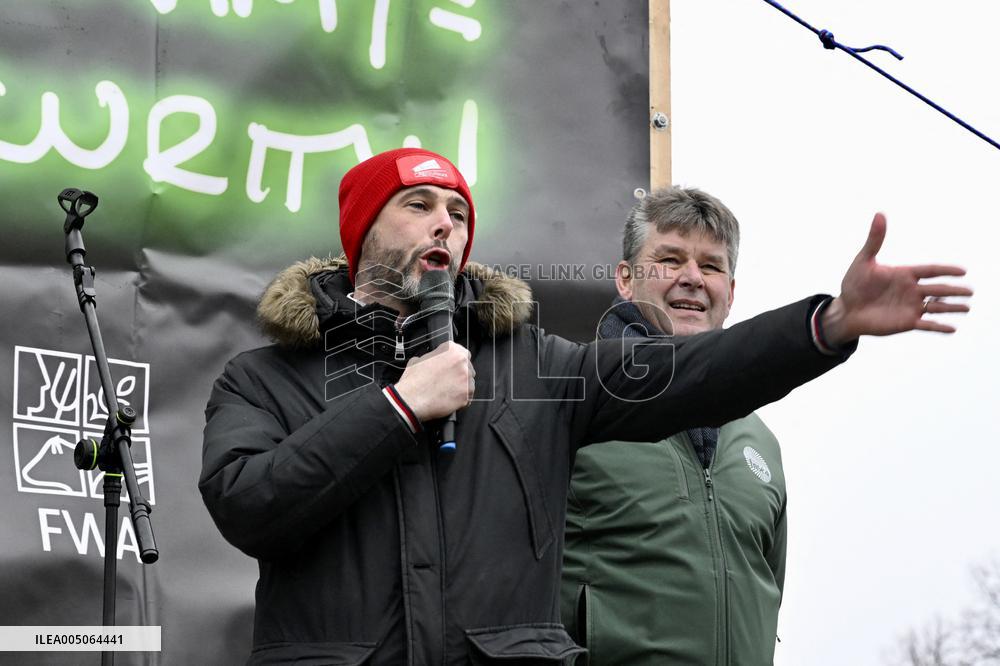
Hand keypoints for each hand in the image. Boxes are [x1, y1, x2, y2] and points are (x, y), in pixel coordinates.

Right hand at [394, 341, 474, 421]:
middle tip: (447, 380)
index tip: (451, 366)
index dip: (455, 361)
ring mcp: (466, 380)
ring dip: (461, 386)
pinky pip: (468, 396)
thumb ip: (434, 357)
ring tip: (446, 391)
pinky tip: (448, 398)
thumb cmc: (414, 381)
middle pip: (467, 368)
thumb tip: (435, 360)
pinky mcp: (466, 396)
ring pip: (469, 382)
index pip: (462, 353)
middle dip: (459, 374)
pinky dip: (461, 399)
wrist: (411, 400)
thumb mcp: (420, 359)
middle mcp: (462, 364)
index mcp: (452, 351)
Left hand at [821, 213, 972, 344]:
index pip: (931, 271)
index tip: (962, 271)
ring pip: (936, 307)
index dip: (946, 270)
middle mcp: (911, 290)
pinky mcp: (906, 323)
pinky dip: (939, 327)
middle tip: (970, 291)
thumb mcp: (863, 261)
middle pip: (938, 289)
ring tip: (967, 307)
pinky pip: (926, 325)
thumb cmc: (854, 284)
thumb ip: (874, 240)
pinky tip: (952, 329)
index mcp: (905, 274)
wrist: (846, 310)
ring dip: (952, 308)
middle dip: (954, 290)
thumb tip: (879, 214)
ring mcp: (910, 307)